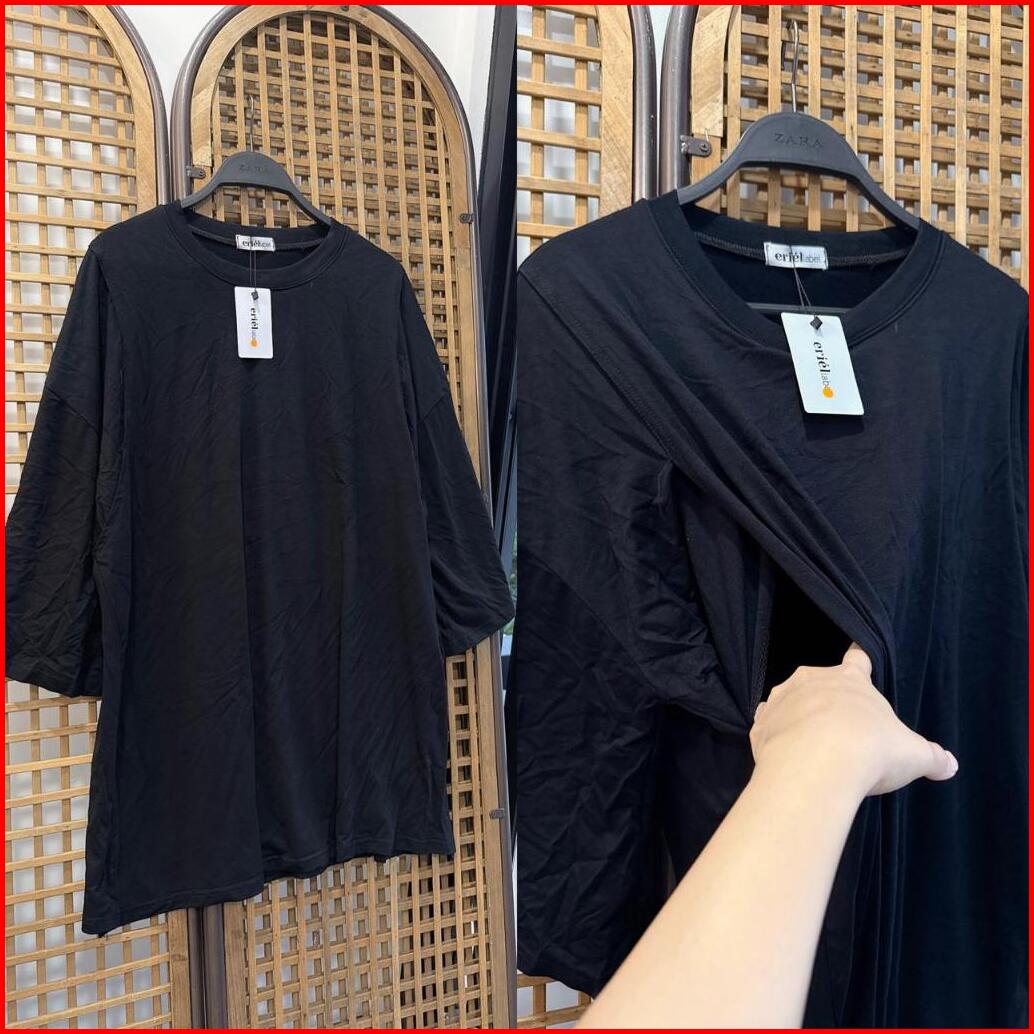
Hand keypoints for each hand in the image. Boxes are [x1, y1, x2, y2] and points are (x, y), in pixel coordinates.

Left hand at [750, 643, 957, 798]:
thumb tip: (950, 764)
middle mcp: (811, 680)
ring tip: (811, 745)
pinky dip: (775, 737)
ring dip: (798, 717)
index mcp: (849, 679)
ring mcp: (781, 699)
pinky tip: (785, 754)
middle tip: (840, 731)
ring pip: (790, 702)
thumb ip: (930, 756)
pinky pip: (768, 726)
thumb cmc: (870, 749)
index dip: (858, 661)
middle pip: (820, 682)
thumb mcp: (911, 754)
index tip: (856, 657)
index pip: (857, 661)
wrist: (816, 765)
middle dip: (828, 702)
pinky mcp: (760, 723)